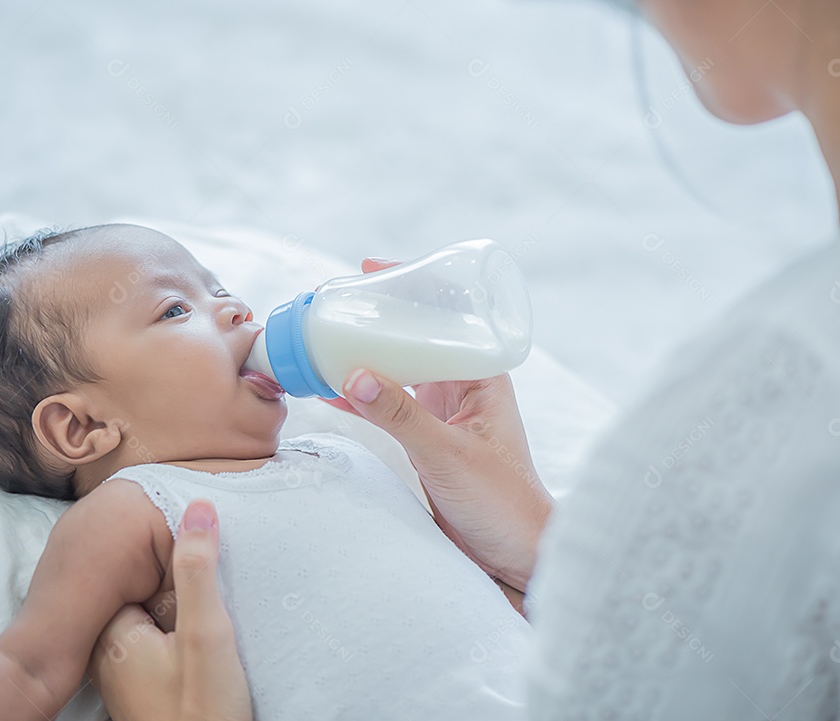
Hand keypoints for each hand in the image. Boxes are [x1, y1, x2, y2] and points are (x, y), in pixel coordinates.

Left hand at [88, 500, 251, 720]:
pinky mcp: (147, 694)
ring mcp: (128, 679)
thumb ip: (199, 568)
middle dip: (184, 596)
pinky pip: (164, 651)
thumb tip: (198, 505)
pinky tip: (209, 662)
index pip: (144, 576)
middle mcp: (111, 656)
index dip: (179, 573)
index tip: (208, 581)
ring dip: (188, 621)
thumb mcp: (208, 630)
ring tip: (217, 638)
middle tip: (215, 616)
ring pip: (160, 626)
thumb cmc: (203, 708)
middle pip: (152, 599)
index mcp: (114, 633)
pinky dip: (185, 647)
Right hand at [321, 259, 554, 591]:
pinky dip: (360, 397)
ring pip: (398, 370)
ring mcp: (444, 412)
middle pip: (418, 336)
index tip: (369, 268)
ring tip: (323, 338)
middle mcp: (464, 385)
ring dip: (365, 356)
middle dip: (379, 318)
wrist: (516, 556)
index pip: (448, 313)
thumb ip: (402, 416)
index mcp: (483, 374)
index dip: (411, 285)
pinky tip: (328, 388)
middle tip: (335, 303)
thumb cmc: (503, 502)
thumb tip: (354, 373)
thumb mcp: (448, 454)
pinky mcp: (427, 439)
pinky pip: (387, 408)